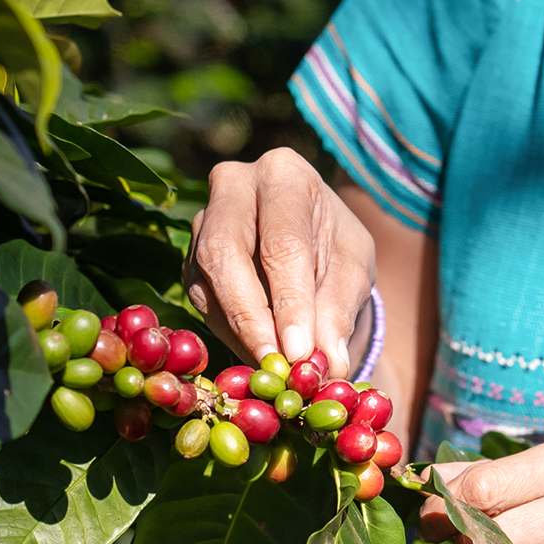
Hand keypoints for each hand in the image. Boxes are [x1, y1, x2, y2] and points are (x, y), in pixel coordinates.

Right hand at [183, 149, 376, 374]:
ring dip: (240, 332)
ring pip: (207, 281)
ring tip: (276, 367)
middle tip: (276, 364)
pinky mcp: (190, 256)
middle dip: (250, 316)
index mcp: (284, 175)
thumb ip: (340, 311)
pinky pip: (201, 299)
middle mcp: (233, 186)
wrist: (310, 241)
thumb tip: (327, 363)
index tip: (300, 352)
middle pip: (225, 252)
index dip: (290, 301)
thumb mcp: (353, 271)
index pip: (283, 242)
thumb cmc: (336, 248)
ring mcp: (203, 220)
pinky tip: (259, 353)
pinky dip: (231, 334)